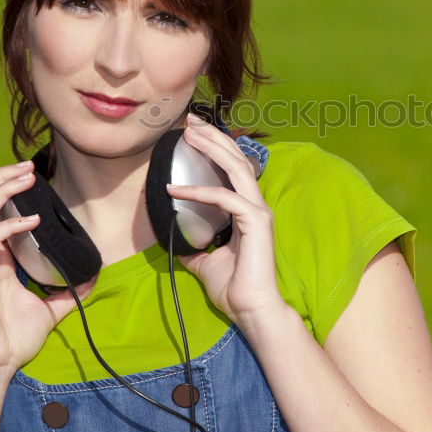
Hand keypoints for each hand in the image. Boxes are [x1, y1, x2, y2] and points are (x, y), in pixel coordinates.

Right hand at [0, 160, 93, 378]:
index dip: (10, 189)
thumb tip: (95, 278)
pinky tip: (31, 221)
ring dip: (1, 191)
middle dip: (3, 179)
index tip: (34, 173)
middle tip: (28, 165)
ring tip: (25, 177)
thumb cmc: (15, 339)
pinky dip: (7, 226)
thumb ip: (69, 292)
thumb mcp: (51, 309)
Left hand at [166, 114, 288, 327]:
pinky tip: (174, 188)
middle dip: (213, 136)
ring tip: (190, 134)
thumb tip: (172, 237)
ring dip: (212, 147)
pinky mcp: (256, 222)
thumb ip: (194, 243)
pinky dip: (199, 190)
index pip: (233, 169)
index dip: (215, 148)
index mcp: (247, 210)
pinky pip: (225, 198)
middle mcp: (255, 205)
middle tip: (190, 121)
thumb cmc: (235, 287)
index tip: (193, 134)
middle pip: (236, 159)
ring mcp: (258, 211)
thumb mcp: (205, 260)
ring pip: (236, 168)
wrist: (251, 309)